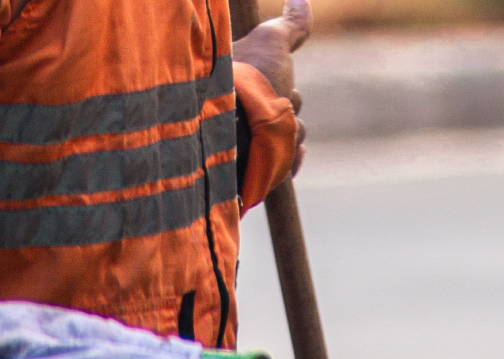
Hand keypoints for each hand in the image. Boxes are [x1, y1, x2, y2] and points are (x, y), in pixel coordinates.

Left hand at [232, 0, 312, 175]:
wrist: (226, 127)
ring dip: (288, 136)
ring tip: (265, 133)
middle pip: (287, 114)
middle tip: (268, 108)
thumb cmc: (244, 82)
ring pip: (290, 139)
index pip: (280, 90)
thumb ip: (289, 25)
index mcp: (237, 94)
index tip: (274, 84)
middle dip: (286, 111)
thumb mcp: (269, 43)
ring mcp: (242, 149)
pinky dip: (288, 162)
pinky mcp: (248, 174)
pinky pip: (285, 168)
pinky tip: (282, 157)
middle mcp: (237, 121)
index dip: (282, 85)